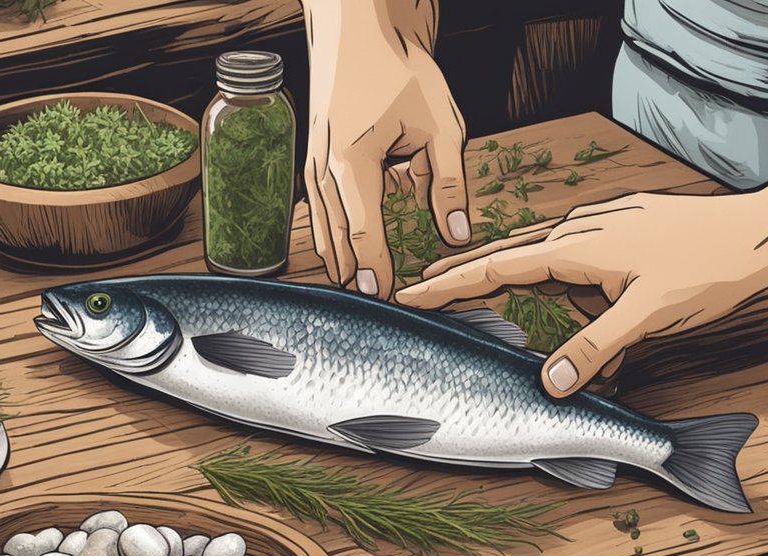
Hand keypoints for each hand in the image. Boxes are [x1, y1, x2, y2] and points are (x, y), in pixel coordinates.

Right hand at [303, 0, 469, 299]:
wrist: (356, 29)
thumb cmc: (397, 69)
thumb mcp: (440, 124)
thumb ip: (448, 182)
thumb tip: (456, 232)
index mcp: (353, 166)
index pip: (364, 235)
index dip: (376, 271)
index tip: (385, 301)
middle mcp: (323, 171)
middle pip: (337, 240)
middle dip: (354, 276)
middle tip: (370, 314)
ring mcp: (311, 165)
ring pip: (321, 227)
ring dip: (338, 261)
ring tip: (353, 294)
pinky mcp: (311, 158)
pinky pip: (317, 209)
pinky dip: (328, 235)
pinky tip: (337, 254)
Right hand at [394, 190, 767, 396]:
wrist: (764, 233)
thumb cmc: (710, 268)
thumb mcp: (650, 315)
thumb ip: (596, 348)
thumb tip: (552, 386)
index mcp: (577, 246)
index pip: (497, 267)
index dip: (451, 284)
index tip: (412, 294)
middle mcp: (581, 232)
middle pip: (506, 256)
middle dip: (464, 275)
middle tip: (422, 290)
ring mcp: (602, 230)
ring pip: (541, 259)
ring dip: (515, 284)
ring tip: (491, 304)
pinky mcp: (622, 235)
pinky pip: (574, 263)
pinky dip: (561, 286)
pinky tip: (578, 308)